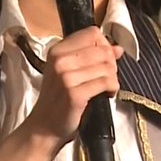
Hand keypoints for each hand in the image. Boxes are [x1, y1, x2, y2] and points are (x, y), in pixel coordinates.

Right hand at [24, 26, 122, 146]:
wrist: (44, 127)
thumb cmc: (58, 100)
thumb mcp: (67, 72)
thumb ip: (91, 57)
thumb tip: (117, 48)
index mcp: (57, 51)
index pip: (92, 33)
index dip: (104, 45)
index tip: (103, 59)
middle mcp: (60, 61)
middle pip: (102, 49)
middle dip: (111, 64)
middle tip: (106, 77)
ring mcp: (66, 77)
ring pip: (107, 66)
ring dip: (112, 78)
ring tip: (105, 88)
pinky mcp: (75, 94)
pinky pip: (106, 82)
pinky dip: (112, 89)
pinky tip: (106, 94)